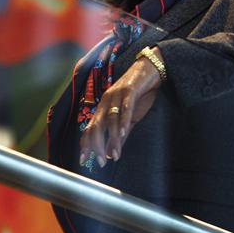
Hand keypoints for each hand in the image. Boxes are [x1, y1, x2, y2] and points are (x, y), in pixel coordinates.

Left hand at [80, 47, 164, 167]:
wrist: (150, 71)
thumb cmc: (139, 95)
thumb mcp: (129, 118)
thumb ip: (120, 135)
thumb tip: (112, 154)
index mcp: (103, 107)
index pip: (90, 127)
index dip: (86, 144)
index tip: (83, 161)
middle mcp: (106, 100)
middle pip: (96, 125)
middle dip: (97, 145)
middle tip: (101, 162)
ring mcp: (117, 94)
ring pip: (111, 118)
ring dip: (112, 138)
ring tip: (116, 154)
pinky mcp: (130, 90)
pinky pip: (125, 107)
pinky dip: (123, 120)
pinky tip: (123, 132)